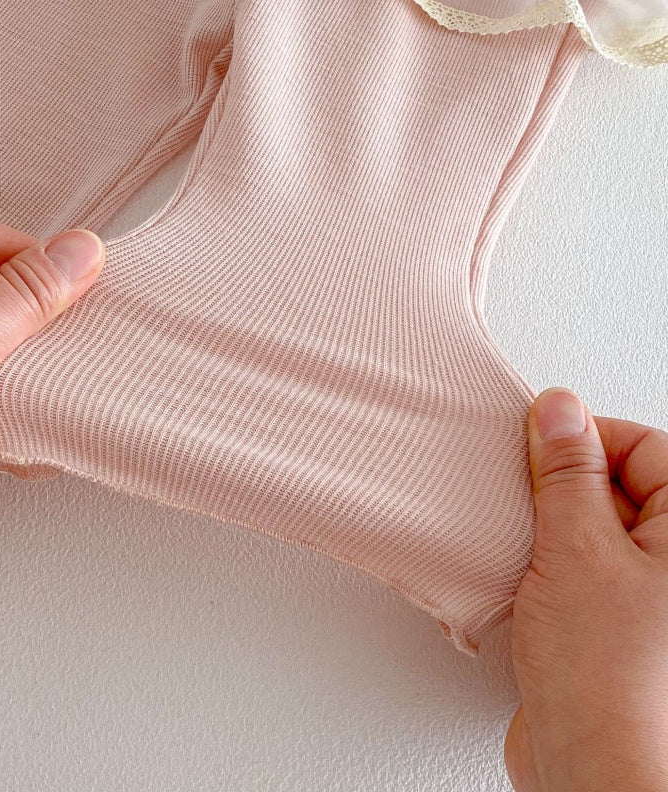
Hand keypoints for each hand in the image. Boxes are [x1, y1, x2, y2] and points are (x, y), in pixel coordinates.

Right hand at [505, 387, 667, 790]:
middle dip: (558, 483)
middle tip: (521, 495)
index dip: (584, 437)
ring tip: (523, 544)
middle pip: (614, 483)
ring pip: (586, 524)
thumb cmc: (608, 675)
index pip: (643, 446)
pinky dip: (542, 560)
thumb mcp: (576, 547)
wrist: (592, 769)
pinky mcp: (606, 617)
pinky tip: (521, 577)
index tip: (534, 441)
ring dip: (545, 524)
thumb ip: (566, 472)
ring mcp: (641, 590)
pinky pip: (572, 563)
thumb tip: (559, 409)